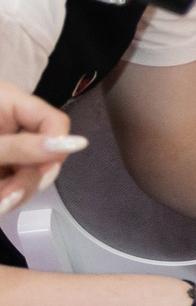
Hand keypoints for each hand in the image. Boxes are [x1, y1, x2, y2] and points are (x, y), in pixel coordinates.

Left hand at [0, 85, 83, 213]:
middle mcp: (13, 122)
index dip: (56, 146)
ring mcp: (8, 145)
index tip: (42, 170)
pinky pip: (17, 181)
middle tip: (7, 198)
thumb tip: (77, 144)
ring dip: (17, 193)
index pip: (56, 121)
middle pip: (46, 153)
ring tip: (0, 204)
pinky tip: (1, 201)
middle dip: (29, 179)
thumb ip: (24, 146)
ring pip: (32, 173)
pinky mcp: (2, 164)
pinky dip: (8, 194)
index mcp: (10, 102)